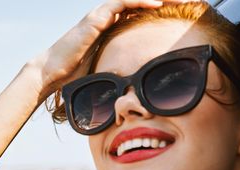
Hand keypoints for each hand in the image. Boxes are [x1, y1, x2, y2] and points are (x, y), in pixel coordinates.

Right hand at [28, 0, 188, 96]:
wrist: (52, 73)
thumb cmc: (75, 75)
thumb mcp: (106, 70)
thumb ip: (121, 69)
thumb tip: (137, 90)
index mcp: (111, 28)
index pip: (142, 12)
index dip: (165, 10)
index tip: (187, 14)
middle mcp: (107, 17)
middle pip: (142, 2)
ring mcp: (100, 15)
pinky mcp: (95, 18)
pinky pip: (121, 3)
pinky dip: (140, 1)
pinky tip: (158, 2)